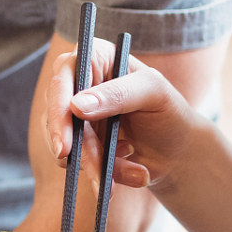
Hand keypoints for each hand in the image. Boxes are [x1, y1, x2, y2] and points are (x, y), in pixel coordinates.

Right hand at [43, 42, 201, 191]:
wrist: (175, 149)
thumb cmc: (168, 111)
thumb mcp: (154, 93)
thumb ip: (119, 94)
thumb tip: (77, 106)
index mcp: (95, 57)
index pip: (63, 76)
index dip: (58, 109)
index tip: (65, 144)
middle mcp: (77, 83)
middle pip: (56, 114)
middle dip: (79, 149)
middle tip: (97, 173)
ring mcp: (72, 114)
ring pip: (61, 143)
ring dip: (94, 165)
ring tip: (133, 173)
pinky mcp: (74, 141)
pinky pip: (73, 162)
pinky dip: (101, 173)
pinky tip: (129, 170)